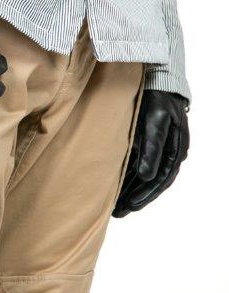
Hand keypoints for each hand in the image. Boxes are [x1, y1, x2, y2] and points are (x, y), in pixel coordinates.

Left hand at [113, 90, 189, 217]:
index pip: (161, 179)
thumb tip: (146, 176)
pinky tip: (117, 185)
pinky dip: (129, 177)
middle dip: (135, 197)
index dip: (146, 194)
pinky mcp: (146, 142)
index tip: (129, 206)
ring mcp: (158, 148)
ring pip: (145, 176)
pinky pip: (139, 165)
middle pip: (152, 182)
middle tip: (118, 212)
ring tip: (115, 205)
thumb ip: (151, 147)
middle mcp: (169, 152)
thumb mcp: (154, 121)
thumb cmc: (156, 99)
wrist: (155, 80)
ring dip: (131, 190)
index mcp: (175, 150)